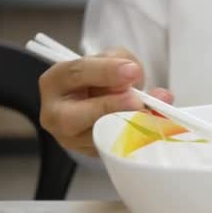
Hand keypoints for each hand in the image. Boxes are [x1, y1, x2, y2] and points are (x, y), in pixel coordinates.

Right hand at [38, 47, 173, 156]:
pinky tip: (156, 128)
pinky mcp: (93, 153)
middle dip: (110, 107)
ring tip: (154, 114)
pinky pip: (115, 149)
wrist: (103, 99)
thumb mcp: (110, 59)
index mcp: (56, 81)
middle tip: (138, 101)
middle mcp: (55, 114)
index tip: (133, 71)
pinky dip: (137, 138)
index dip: (106, 72)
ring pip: (97, 137)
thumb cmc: (103, 76)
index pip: (77, 73)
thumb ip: (120, 63)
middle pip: (74, 116)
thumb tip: (135, 77)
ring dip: (129, 126)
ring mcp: (72, 139)